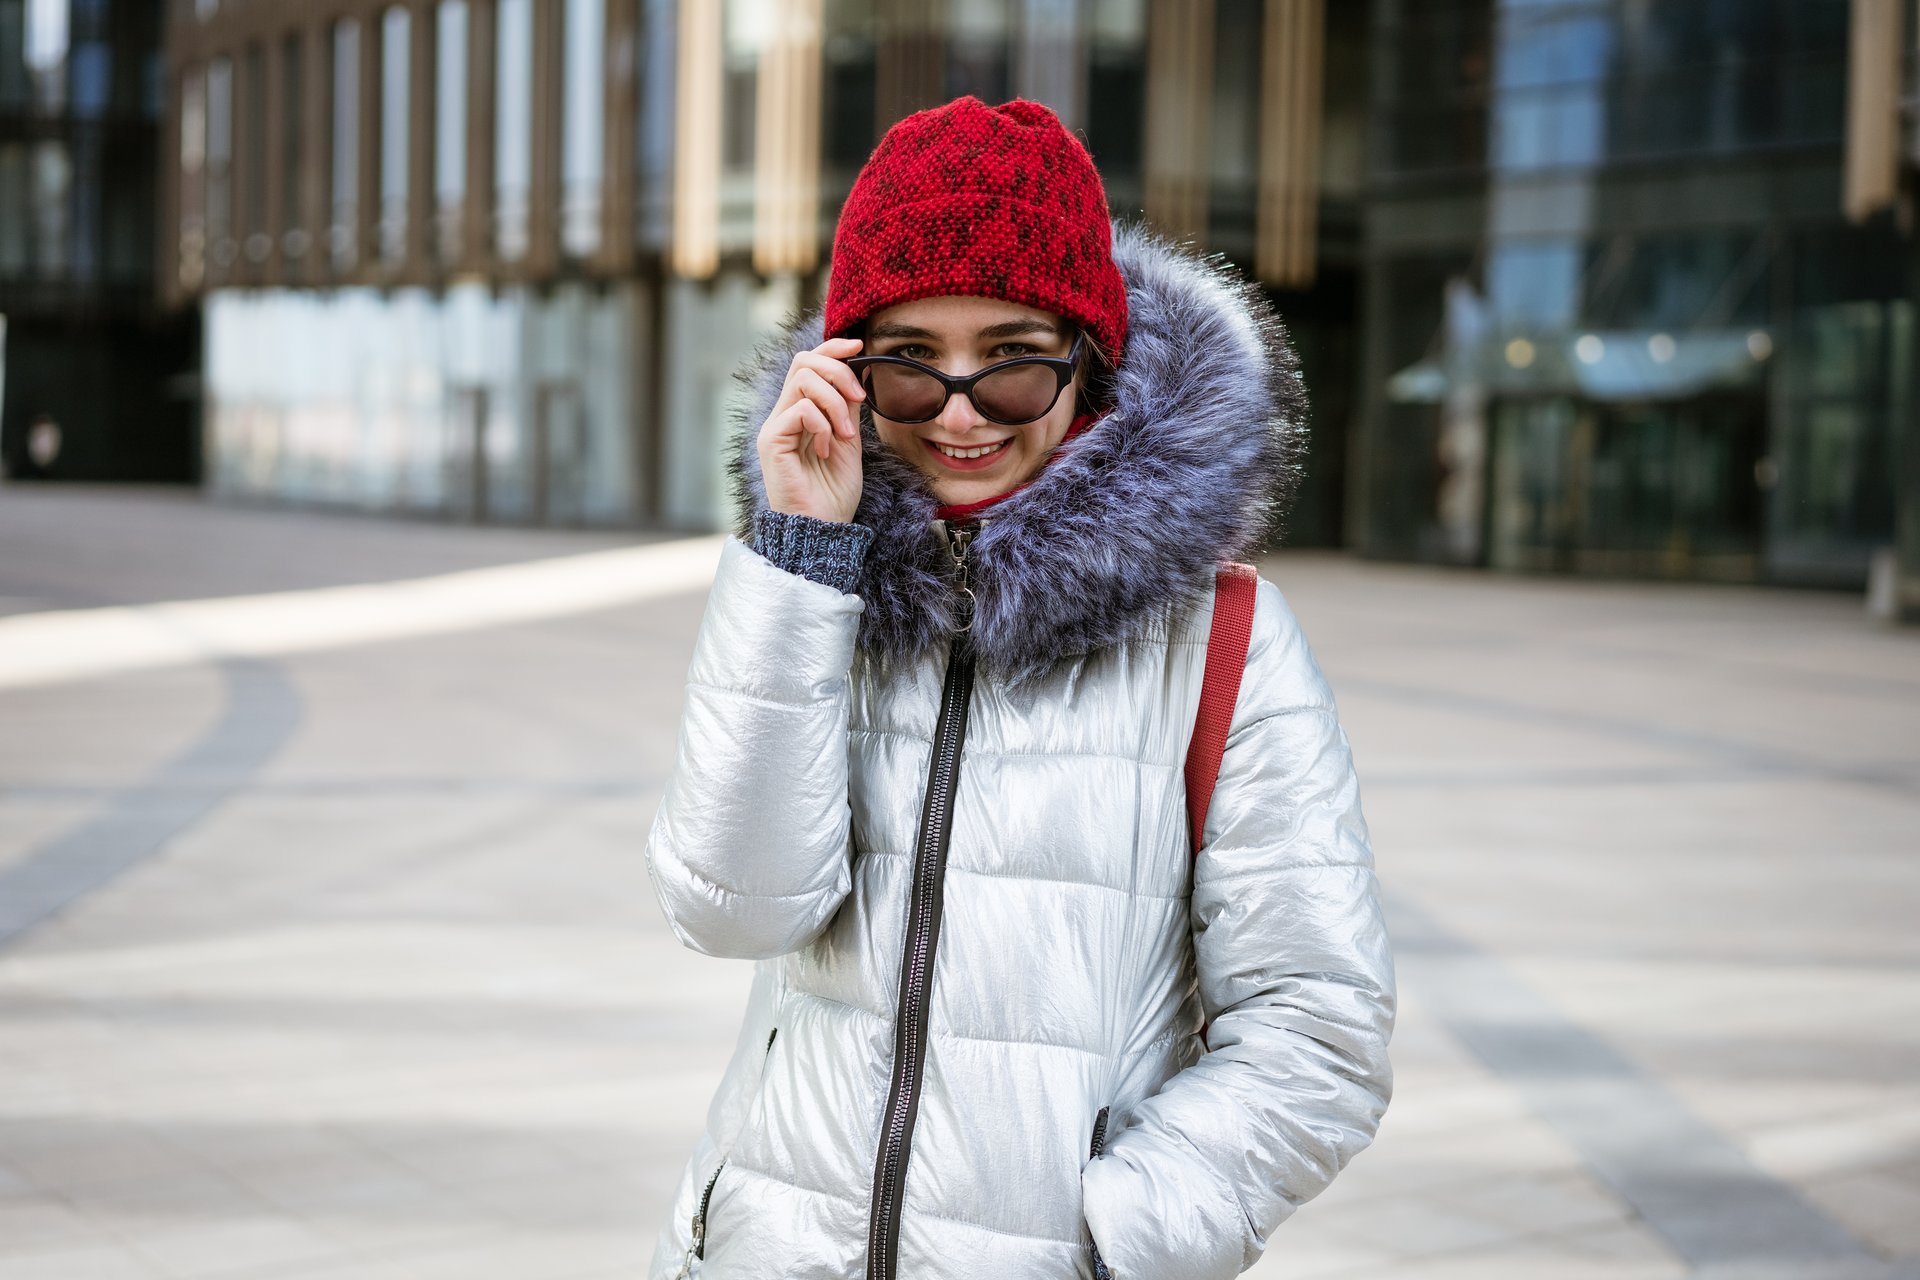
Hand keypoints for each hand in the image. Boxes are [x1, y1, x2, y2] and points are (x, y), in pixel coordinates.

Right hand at [757, 337, 865, 522]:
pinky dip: (823, 424)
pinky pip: (801, 409)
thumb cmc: (834, 492)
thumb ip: (847, 406)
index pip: (808, 363)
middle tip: (859, 398)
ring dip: (835, 402)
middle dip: (838, 371)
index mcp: (799, 413)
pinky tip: (825, 448)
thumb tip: (857, 369)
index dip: (833, 348)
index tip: (860, 347)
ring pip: (804, 379)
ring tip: (845, 434)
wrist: (823, 529)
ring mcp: (774, 427)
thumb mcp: (848, 440)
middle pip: (803, 361)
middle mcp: (782, 415)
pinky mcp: (771, 441)